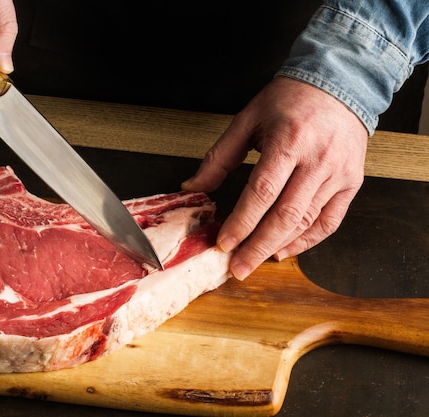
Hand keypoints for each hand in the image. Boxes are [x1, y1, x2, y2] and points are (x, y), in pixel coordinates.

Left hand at [182, 76, 367, 279]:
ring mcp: (339, 174)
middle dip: (258, 246)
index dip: (242, 222)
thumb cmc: (289, 100)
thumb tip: (193, 188)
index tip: (224, 243)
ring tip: (254, 260)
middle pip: (286, 215)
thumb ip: (219, 157)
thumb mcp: (247, 120)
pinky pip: (330, 222)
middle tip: (238, 268)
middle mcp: (317, 160)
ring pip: (307, 222)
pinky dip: (307, 241)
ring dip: (279, 246)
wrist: (339, 84)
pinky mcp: (352, 183)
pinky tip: (284, 250)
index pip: (262, 192)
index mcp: (288, 141)